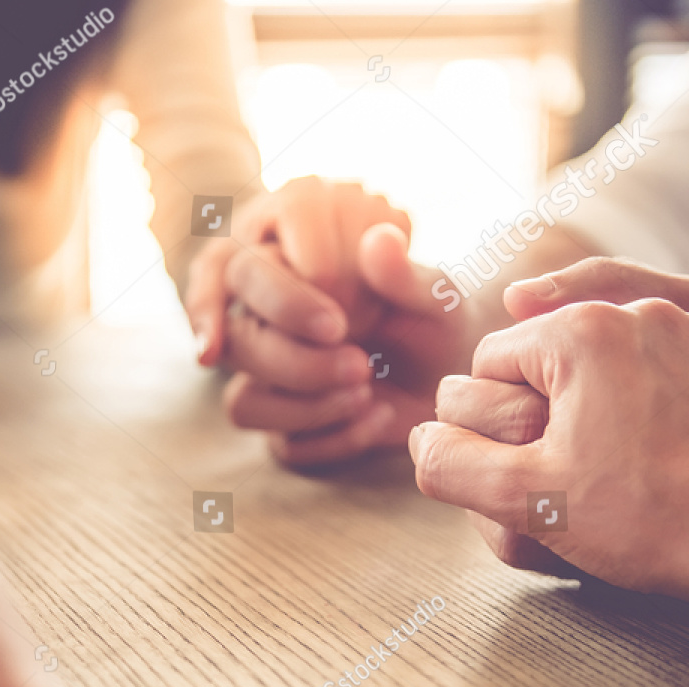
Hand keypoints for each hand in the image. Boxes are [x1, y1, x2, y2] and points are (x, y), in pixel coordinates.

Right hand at [184, 178, 474, 466]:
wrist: (451, 374)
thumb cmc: (433, 318)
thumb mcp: (433, 294)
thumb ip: (403, 274)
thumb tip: (379, 239)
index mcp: (282, 269)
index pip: (243, 274)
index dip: (285, 301)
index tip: (342, 319)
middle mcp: (262, 323)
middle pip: (236, 344)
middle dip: (296, 362)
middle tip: (361, 364)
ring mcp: (268, 381)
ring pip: (243, 404)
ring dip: (307, 407)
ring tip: (367, 391)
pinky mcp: (287, 430)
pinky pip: (282, 446)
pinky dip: (335, 439)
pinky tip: (380, 416)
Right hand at [410, 258, 688, 606]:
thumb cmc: (648, 519)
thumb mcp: (525, 501)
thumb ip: (452, 464)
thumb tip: (419, 440)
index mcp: (579, 332)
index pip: (491, 365)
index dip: (491, 427)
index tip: (527, 471)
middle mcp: (640, 311)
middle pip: (552, 362)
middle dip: (548, 417)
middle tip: (573, 481)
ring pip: (611, 366)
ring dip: (602, 411)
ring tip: (623, 472)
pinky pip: (669, 372)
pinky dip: (659, 408)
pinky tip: (670, 457)